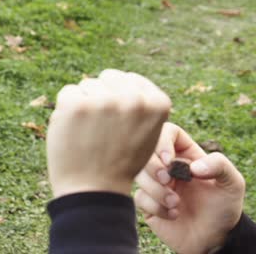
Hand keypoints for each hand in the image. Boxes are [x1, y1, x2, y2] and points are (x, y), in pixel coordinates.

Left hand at [46, 69, 171, 197]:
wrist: (93, 190)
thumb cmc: (117, 164)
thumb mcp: (144, 134)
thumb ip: (139, 106)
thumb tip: (123, 79)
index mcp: (157, 103)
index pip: (130, 79)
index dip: (118, 96)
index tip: (114, 118)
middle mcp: (133, 99)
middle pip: (108, 77)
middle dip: (101, 95)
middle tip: (99, 126)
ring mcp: (104, 100)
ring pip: (87, 85)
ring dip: (83, 103)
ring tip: (88, 133)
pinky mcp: (77, 104)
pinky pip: (68, 92)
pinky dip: (66, 110)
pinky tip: (74, 131)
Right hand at [134, 123, 244, 253]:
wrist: (214, 239)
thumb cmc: (224, 208)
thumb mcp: (232, 183)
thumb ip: (219, 164)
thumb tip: (192, 166)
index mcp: (185, 154)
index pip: (165, 132)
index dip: (162, 142)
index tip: (169, 161)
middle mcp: (167, 166)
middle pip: (145, 151)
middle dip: (153, 167)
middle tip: (167, 181)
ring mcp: (155, 183)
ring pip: (138, 174)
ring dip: (156, 189)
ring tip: (175, 203)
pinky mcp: (147, 202)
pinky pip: (139, 197)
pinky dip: (156, 206)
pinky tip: (173, 215)